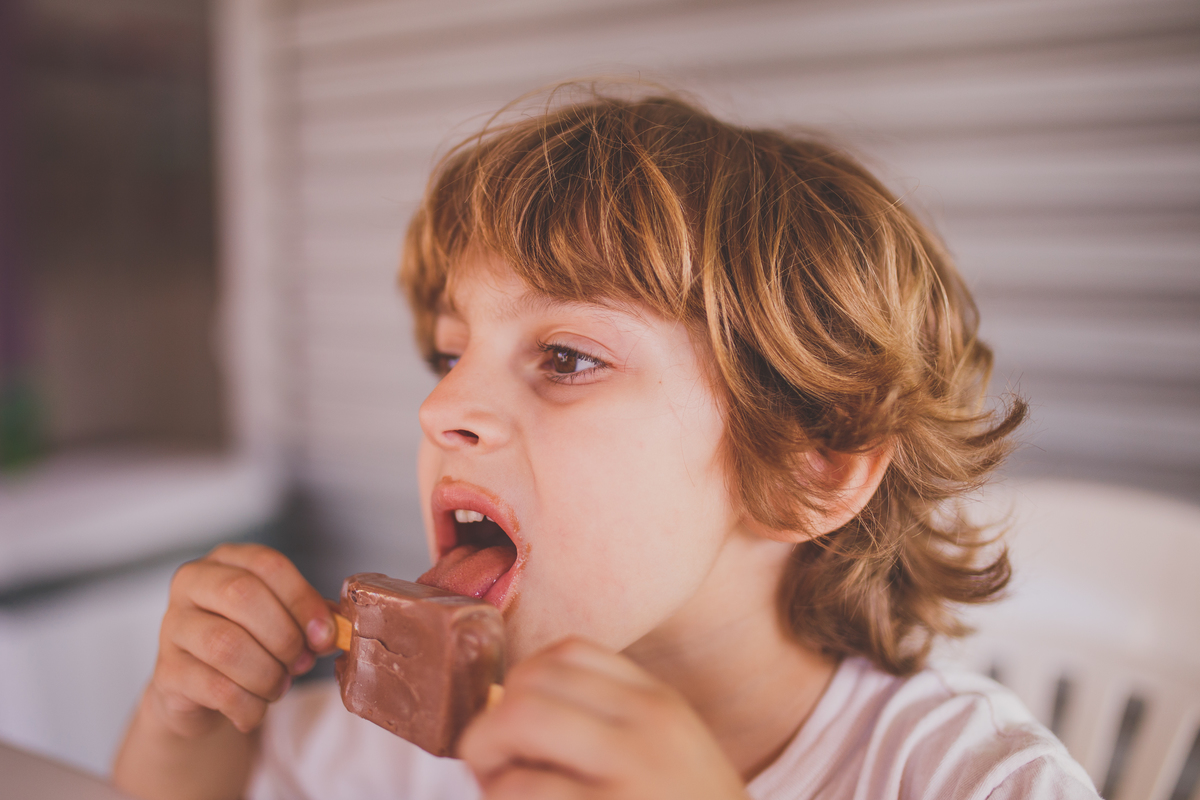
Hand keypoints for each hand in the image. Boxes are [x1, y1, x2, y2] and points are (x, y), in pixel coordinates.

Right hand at [145, 543, 336, 737]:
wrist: (201, 690)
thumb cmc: (251, 642)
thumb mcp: (282, 619)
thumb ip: (310, 617)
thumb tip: (333, 631)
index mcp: (227, 560)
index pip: (267, 565)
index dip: (301, 600)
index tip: (325, 634)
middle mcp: (192, 584)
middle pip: (242, 596)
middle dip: (284, 636)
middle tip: (301, 663)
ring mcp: (173, 626)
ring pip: (226, 644)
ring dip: (266, 674)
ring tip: (279, 686)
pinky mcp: (166, 672)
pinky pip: (214, 688)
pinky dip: (247, 705)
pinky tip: (255, 709)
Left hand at [458, 638, 749, 799]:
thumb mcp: (670, 759)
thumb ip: (611, 727)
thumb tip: (509, 712)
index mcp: (660, 705)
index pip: (569, 652)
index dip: (523, 687)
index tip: (520, 730)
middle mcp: (648, 726)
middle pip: (531, 680)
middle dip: (490, 724)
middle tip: (492, 769)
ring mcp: (630, 773)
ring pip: (515, 720)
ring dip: (486, 762)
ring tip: (500, 794)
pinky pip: (519, 789)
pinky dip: (500, 798)